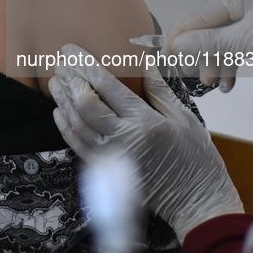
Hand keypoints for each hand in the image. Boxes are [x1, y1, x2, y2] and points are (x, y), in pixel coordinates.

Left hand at [50, 45, 243, 241]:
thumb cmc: (196, 159)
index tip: (71, 50)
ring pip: (75, 124)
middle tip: (59, 62)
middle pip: (84, 104)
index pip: (106, 86)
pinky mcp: (108, 173)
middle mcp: (123, 140)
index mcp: (144, 122)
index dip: (84, 65)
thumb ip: (159, 89)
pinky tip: (59, 112)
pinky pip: (78, 146)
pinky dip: (65, 127)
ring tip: (55, 82)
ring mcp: (112, 158)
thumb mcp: (185, 118)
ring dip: (62, 101)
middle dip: (68, 79)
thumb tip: (143, 60)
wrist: (197, 202)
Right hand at [163, 0, 252, 91]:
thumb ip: (210, 43)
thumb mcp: (249, 42)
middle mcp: (252, 3)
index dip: (181, 35)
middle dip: (202, 54)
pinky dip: (232, 65)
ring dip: (217, 63)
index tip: (166, 54)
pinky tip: (229, 82)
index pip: (201, 14)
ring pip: (226, 41)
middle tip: (190, 73)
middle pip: (213, 28)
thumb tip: (178, 44)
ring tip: (214, 82)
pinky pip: (241, 48)